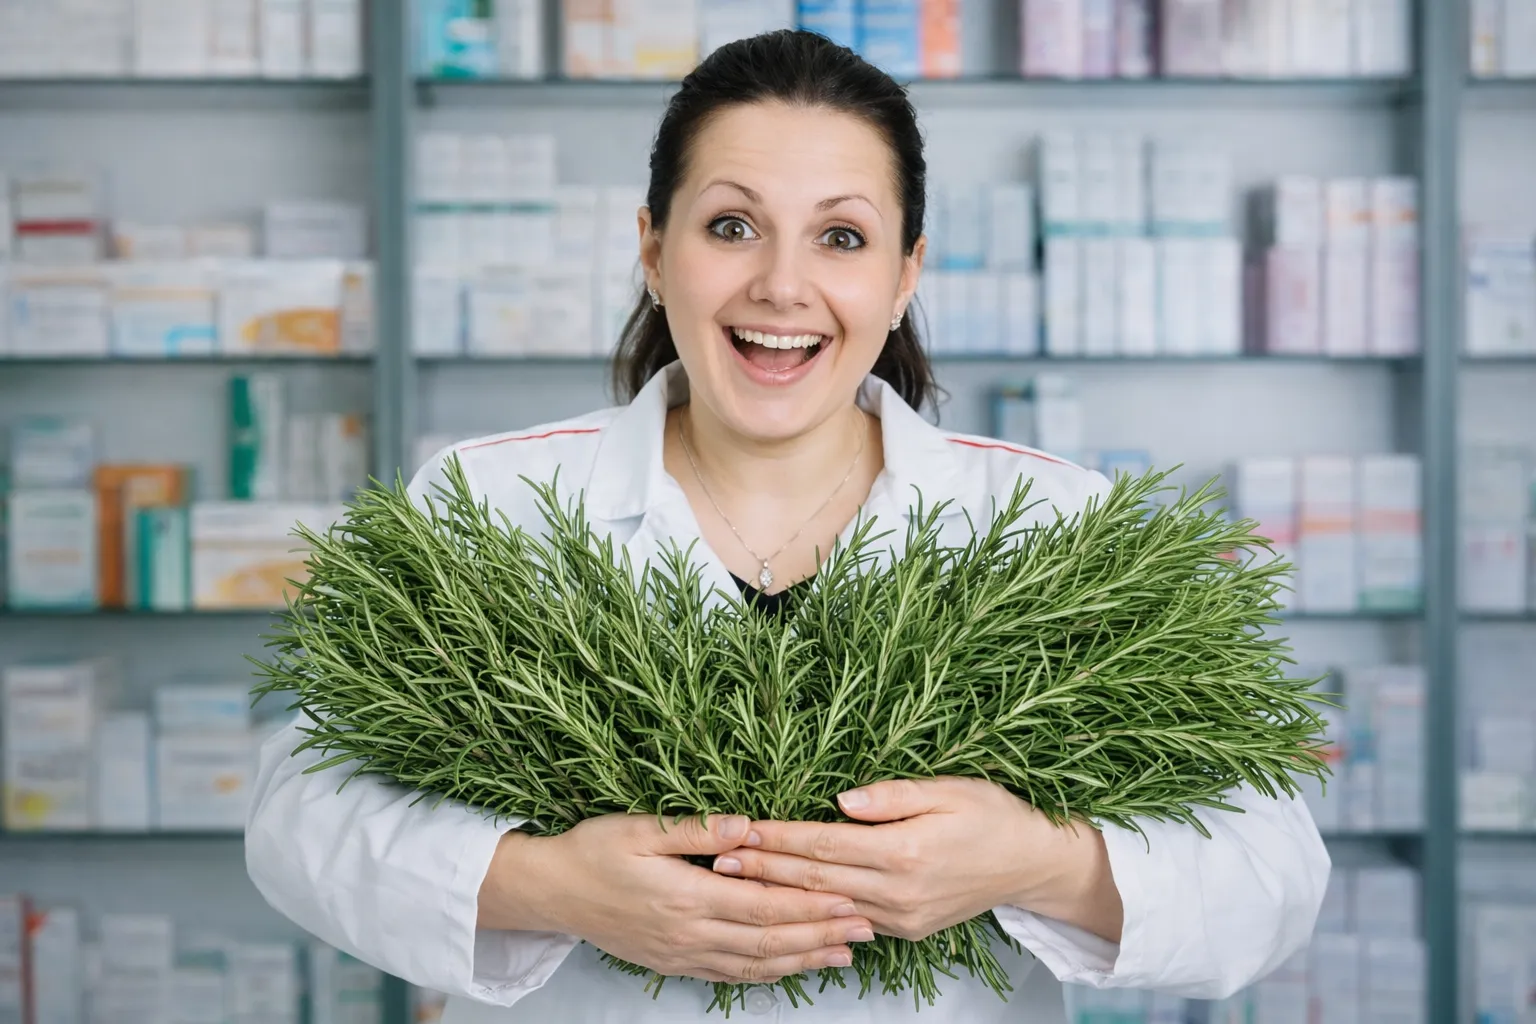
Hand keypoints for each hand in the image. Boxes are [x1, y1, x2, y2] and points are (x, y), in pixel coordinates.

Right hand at [478, 813, 876, 984]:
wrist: (553, 890)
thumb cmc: (594, 851)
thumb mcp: (641, 829)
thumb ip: (697, 829)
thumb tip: (747, 824)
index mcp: (686, 896)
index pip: (763, 906)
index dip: (810, 906)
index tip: (849, 899)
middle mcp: (690, 933)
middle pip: (769, 941)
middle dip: (821, 936)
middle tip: (866, 929)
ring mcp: (683, 954)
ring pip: (755, 965)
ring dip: (803, 960)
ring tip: (844, 954)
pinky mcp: (675, 962)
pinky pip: (731, 975)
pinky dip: (768, 974)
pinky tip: (791, 969)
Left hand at [713, 778, 1123, 943]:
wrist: (1032, 863)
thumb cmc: (993, 814)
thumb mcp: (948, 788)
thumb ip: (891, 796)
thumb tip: (840, 801)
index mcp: (904, 851)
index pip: (823, 843)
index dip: (779, 836)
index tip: (741, 828)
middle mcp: (898, 891)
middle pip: (815, 878)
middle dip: (764, 868)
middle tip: (719, 858)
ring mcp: (901, 916)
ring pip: (827, 905)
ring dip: (781, 894)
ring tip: (738, 883)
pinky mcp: (907, 928)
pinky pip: (851, 920)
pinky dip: (815, 911)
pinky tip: (786, 904)